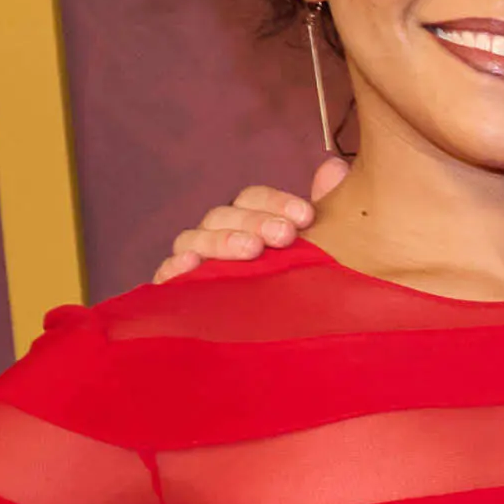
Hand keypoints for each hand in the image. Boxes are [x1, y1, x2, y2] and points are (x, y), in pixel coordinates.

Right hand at [158, 158, 341, 283]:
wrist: (277, 335)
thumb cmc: (296, 285)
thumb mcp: (317, 250)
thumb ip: (324, 210)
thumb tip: (334, 168)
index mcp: (247, 221)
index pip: (253, 199)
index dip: (277, 202)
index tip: (306, 215)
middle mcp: (218, 235)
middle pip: (225, 216)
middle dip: (255, 221)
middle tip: (285, 234)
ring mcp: (195, 262)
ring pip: (196, 240)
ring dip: (223, 241)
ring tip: (252, 249)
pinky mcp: (178, 292)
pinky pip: (168, 275)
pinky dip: (175, 267)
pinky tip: (191, 265)